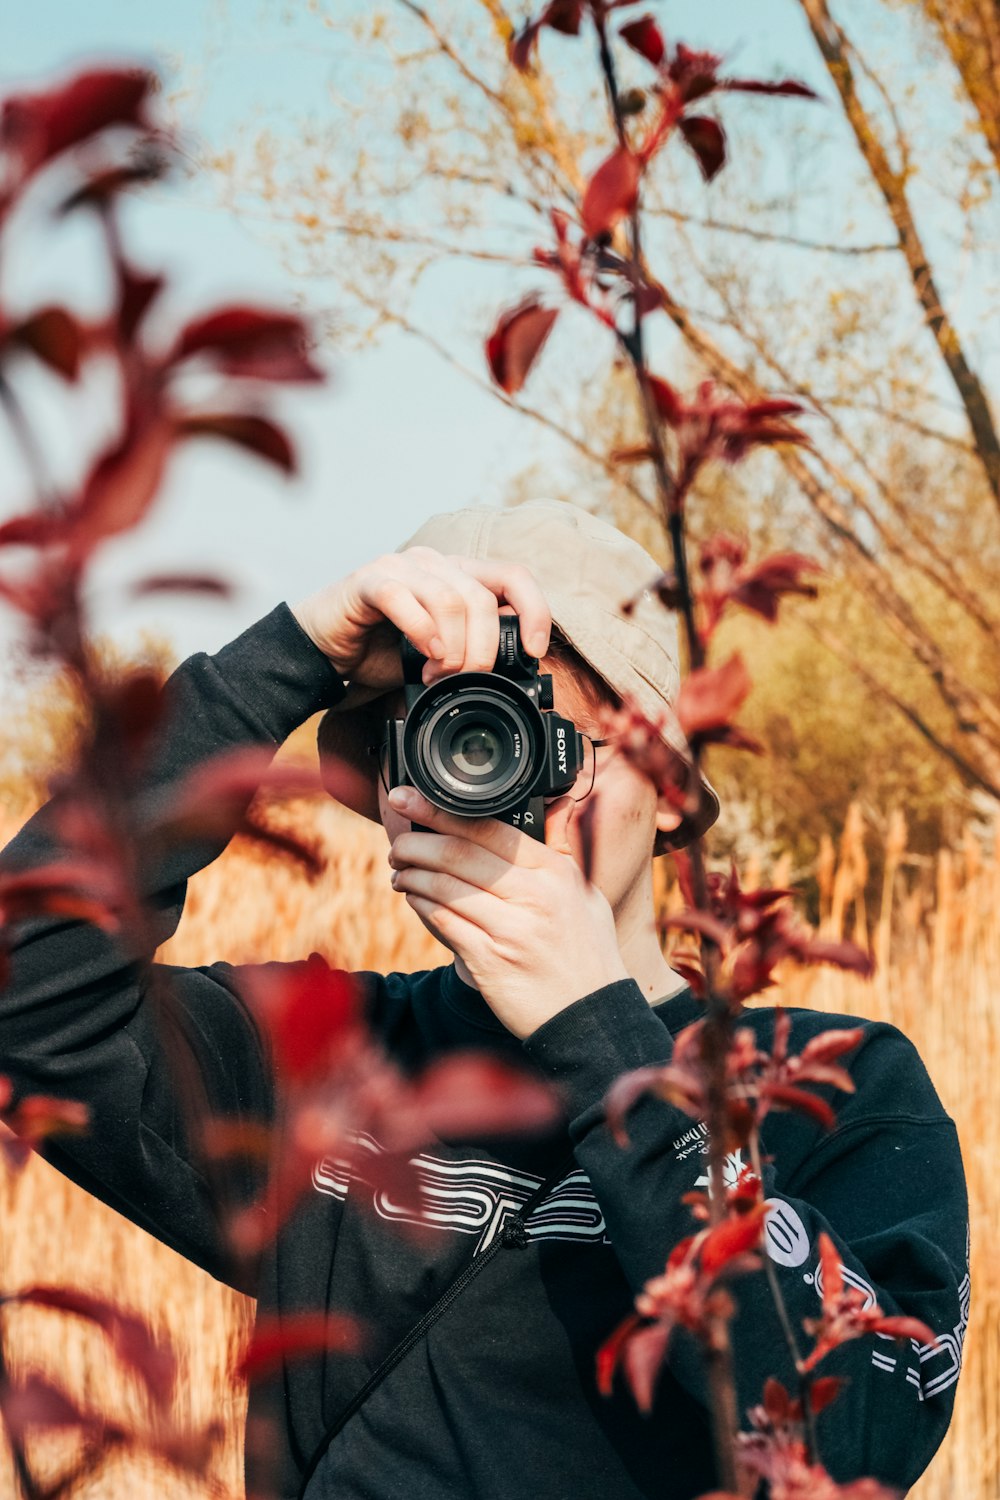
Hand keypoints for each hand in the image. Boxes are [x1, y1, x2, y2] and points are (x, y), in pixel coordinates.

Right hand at [290, 547, 550, 693]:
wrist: (321, 652)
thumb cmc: (378, 651)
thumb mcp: (438, 656)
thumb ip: (472, 650)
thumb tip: (515, 670)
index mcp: (457, 575)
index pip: (513, 577)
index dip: (534, 611)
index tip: (535, 652)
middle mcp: (433, 563)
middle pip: (482, 599)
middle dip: (482, 650)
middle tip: (466, 680)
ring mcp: (400, 567)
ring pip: (449, 599)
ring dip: (452, 649)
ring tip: (437, 675)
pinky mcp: (368, 580)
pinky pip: (403, 598)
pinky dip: (421, 631)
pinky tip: (423, 655)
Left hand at [385, 786, 629, 1039]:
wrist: (589, 1014)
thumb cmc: (586, 950)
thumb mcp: (585, 893)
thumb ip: (562, 847)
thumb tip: (561, 801)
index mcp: (554, 872)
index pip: (489, 829)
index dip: (441, 811)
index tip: (412, 800)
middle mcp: (534, 897)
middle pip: (458, 854)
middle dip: (416, 844)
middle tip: (399, 844)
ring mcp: (511, 930)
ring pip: (444, 888)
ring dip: (412, 876)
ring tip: (401, 873)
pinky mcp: (490, 961)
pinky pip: (444, 923)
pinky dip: (422, 907)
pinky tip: (415, 900)